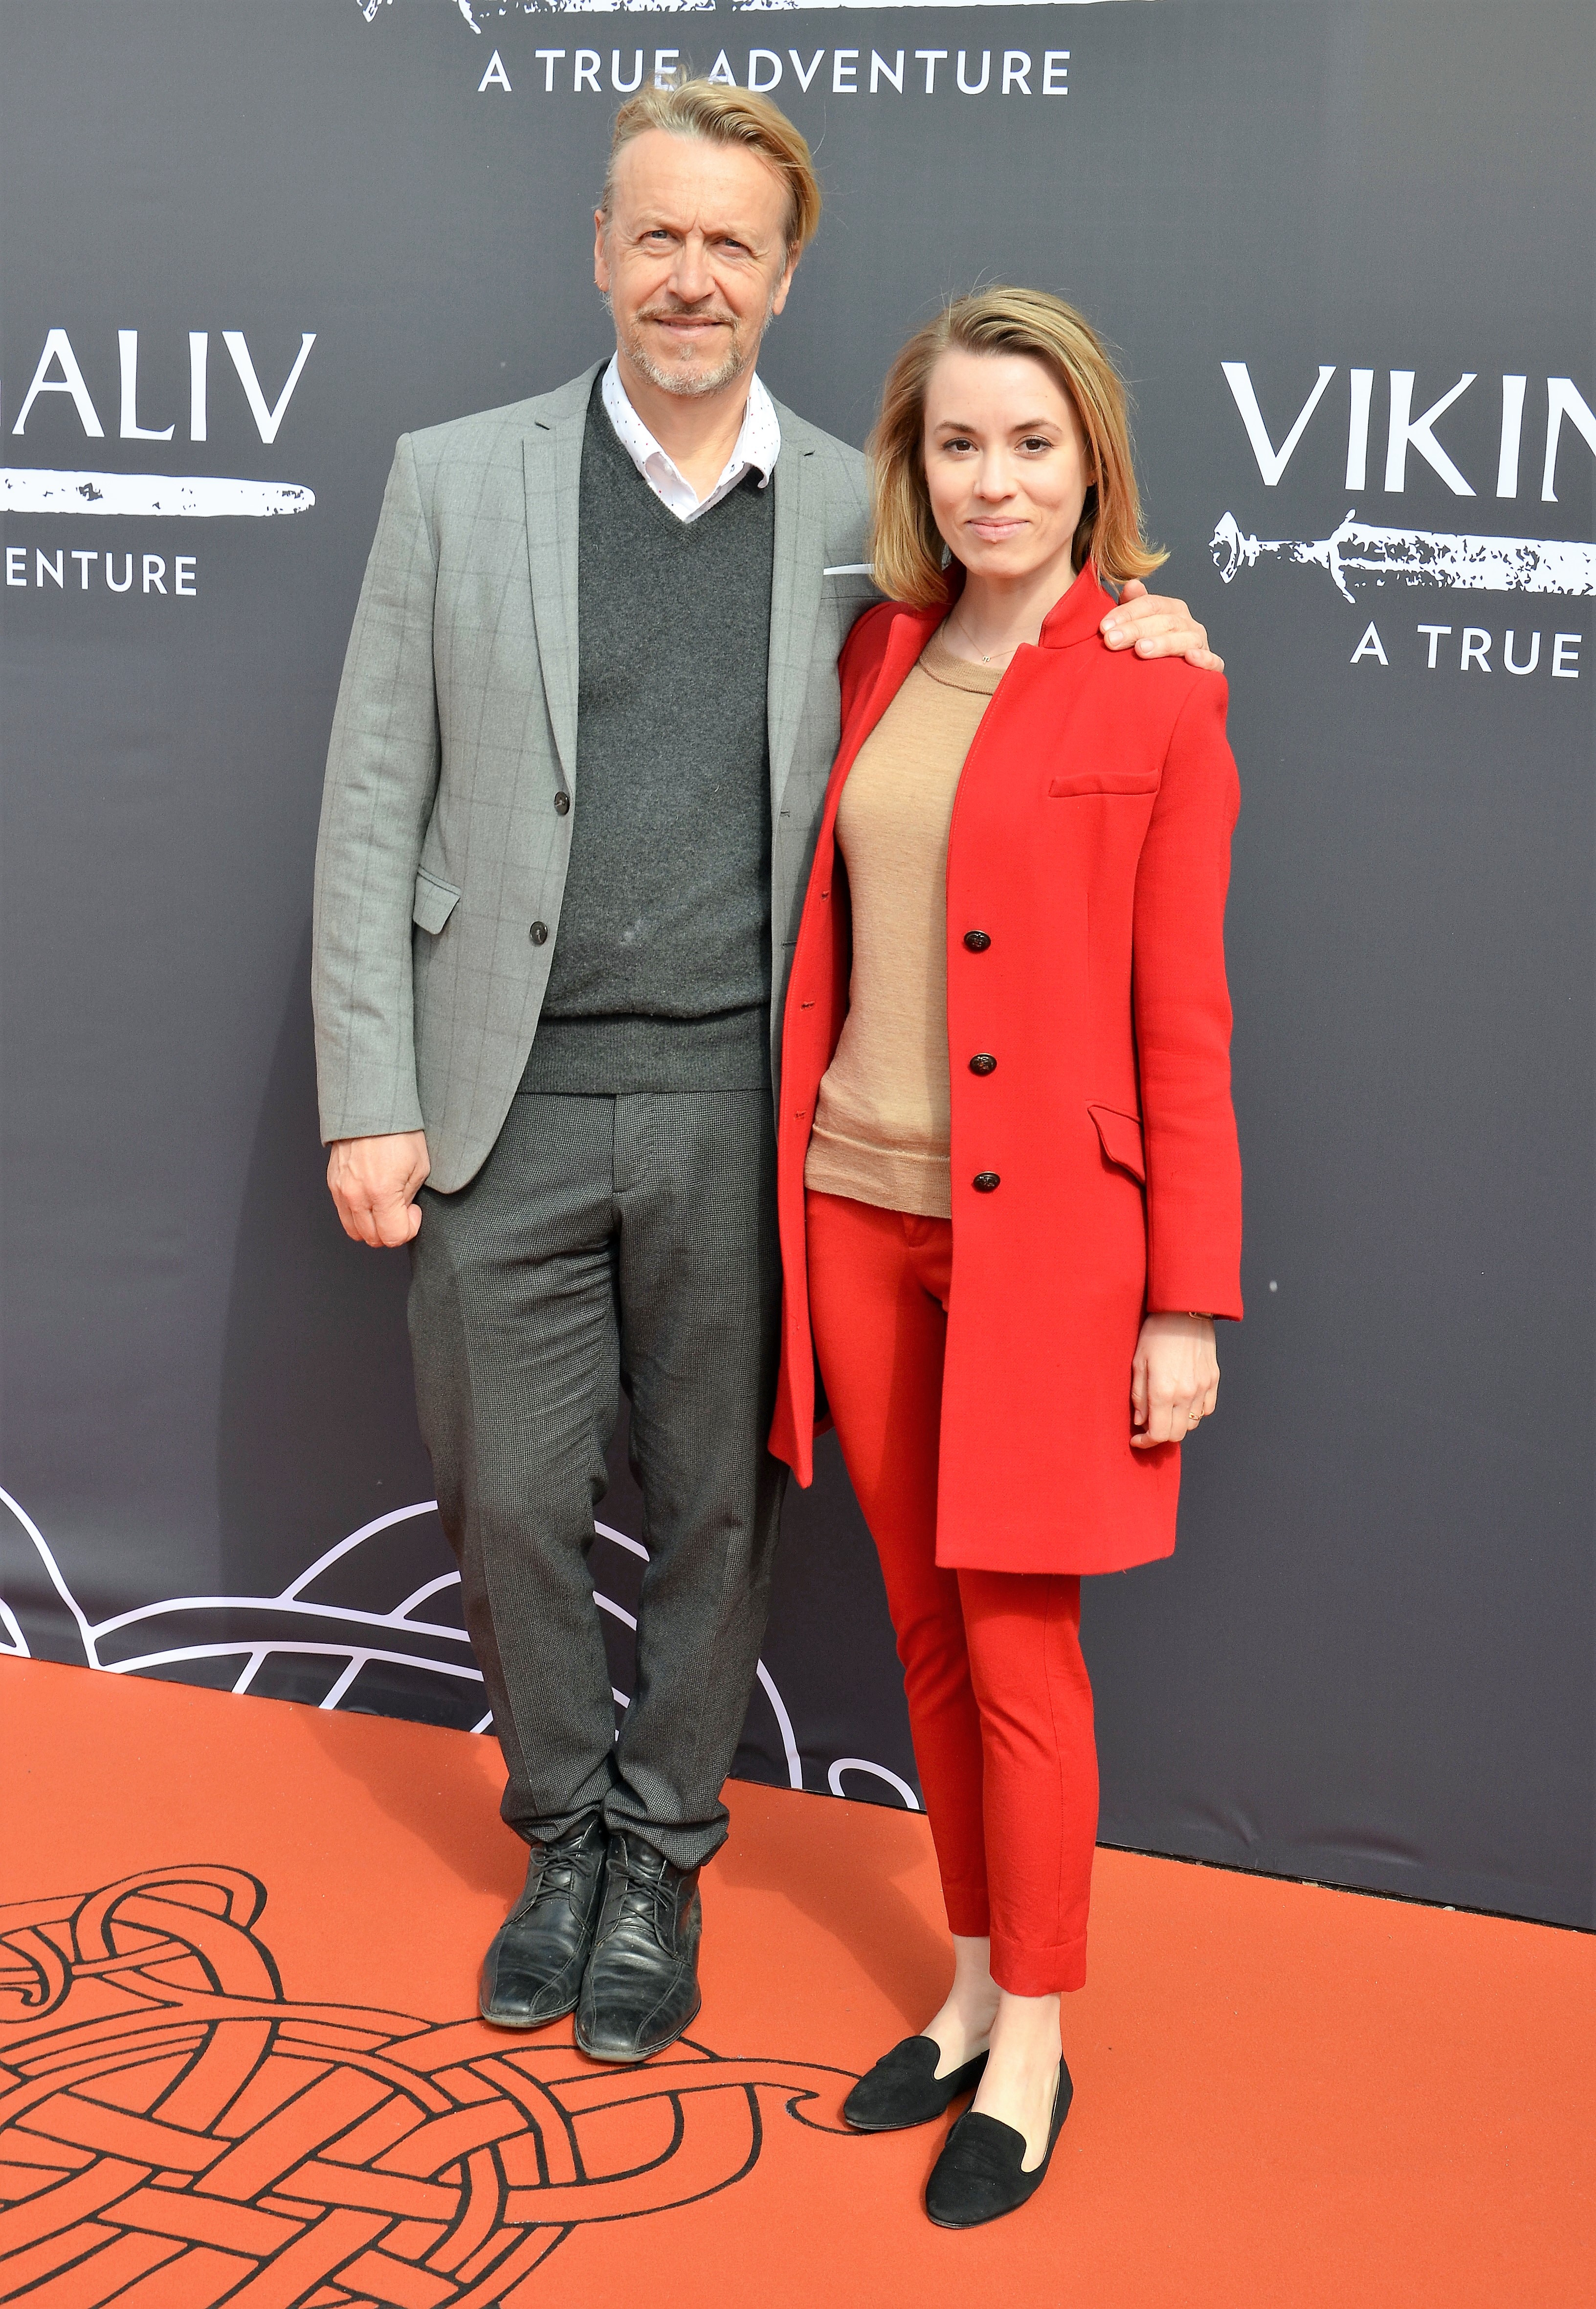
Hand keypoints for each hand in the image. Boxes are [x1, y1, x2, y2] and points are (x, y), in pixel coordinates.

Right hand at [327, 1131, 429, 1247]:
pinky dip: (358, 1214)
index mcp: (381, 1192)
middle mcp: (356, 1195)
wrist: (371, 1108)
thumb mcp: (419, 1167)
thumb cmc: (398, 1132)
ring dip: (373, 1227)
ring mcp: (341, 1191)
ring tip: (386, 1207)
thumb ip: (409, 1199)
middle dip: (391, 1231)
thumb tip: (402, 1214)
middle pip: (372, 1238)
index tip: (413, 1213)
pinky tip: (371, 1198)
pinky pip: (344, 1213)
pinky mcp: (332, 1184)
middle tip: (401, 1211)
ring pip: (354, 1231)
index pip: (393, 1236)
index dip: (408, 1229)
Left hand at [1100, 579, 1223, 672]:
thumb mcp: (1137, 625)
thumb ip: (1133, 606)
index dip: (1126, 613)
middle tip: (1111, 641)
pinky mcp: (1211, 666)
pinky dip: (1204, 659)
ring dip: (1163, 643)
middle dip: (1135, 629)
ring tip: (1141, 650)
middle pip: (1164, 621)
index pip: (1150, 604)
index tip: (1104, 627)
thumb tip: (1132, 584)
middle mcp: (1187, 623)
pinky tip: (1190, 658)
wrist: (1169, 679)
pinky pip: (1213, 662)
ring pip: (1185, 639)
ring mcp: (1199, 644)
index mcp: (1171, 609)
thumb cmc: (1148, 647)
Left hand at [1131, 1313, 1218, 1446]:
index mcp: (1163, 1391)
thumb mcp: (1137, 1362)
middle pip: (1177, 1434)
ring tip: (1165, 1410)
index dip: (1146, 1442)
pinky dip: (1194, 1412)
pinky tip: (1183, 1400)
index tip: (1137, 1439)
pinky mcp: (1214, 1380)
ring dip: (1177, 1423)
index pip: (1159, 1434)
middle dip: (1161, 1436)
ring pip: (1193, 1424)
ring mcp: (1203, 1388)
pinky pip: (1207, 1409)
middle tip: (1149, 1426)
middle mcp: (1186, 1394)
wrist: (1185, 1310)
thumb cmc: (1156, 1332)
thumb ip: (1138, 1396)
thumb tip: (1140, 1421)